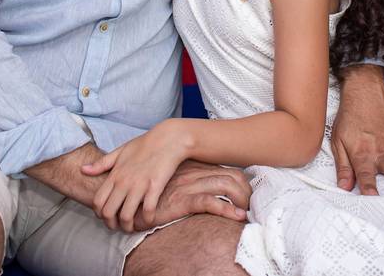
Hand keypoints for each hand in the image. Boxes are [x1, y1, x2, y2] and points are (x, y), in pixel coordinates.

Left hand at [81, 121, 188, 231]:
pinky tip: (148, 220)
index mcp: (115, 174)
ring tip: (132, 227)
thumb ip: (102, 163)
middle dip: (111, 224)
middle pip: (109, 212)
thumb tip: (83, 169)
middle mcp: (124, 182)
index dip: (99, 214)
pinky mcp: (155, 187)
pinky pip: (148, 211)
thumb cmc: (144, 144)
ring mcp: (139, 185)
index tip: (106, 217)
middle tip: (118, 226)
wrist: (168, 139)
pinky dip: (147, 220)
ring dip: (128, 226)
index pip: (98, 201)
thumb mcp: (120, 151)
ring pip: (126, 215)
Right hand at [129, 160, 250, 230]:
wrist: (132, 199)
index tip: (248, 197)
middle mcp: (195, 173)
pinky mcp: (182, 199)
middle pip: (233, 176)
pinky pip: (209, 202)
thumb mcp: (177, 182)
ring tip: (247, 214)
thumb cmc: (155, 193)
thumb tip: (215, 189)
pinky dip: (226, 210)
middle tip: (251, 207)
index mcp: (196, 167)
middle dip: (247, 192)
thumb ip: (194, 181)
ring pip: (225, 186)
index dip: (243, 184)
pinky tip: (236, 217)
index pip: (230, 170)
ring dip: (241, 200)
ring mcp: (189, 185)